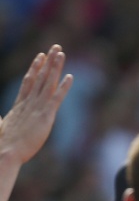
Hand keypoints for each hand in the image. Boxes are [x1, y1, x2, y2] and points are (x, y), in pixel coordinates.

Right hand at [0, 45, 72, 163]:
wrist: (6, 152)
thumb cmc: (4, 144)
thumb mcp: (4, 128)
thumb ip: (1, 121)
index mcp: (20, 104)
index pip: (29, 81)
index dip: (36, 68)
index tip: (41, 57)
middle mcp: (28, 102)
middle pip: (39, 77)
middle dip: (48, 62)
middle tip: (56, 48)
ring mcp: (36, 107)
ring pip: (47, 82)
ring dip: (55, 67)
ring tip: (61, 53)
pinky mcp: (45, 116)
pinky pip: (56, 98)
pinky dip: (63, 87)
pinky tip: (70, 77)